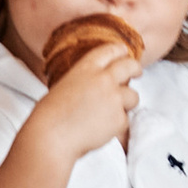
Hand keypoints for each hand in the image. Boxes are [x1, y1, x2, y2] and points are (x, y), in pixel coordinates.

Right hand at [29, 41, 139, 165]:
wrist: (51, 136)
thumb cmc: (50, 115)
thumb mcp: (65, 85)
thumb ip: (85, 81)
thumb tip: (100, 86)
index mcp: (86, 68)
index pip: (110, 51)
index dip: (119, 50)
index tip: (124, 52)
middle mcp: (103, 79)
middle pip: (130, 66)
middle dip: (135, 69)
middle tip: (137, 73)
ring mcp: (113, 98)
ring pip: (133, 96)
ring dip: (127, 103)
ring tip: (110, 114)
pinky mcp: (119, 118)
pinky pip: (125, 120)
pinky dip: (117, 126)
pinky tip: (100, 130)